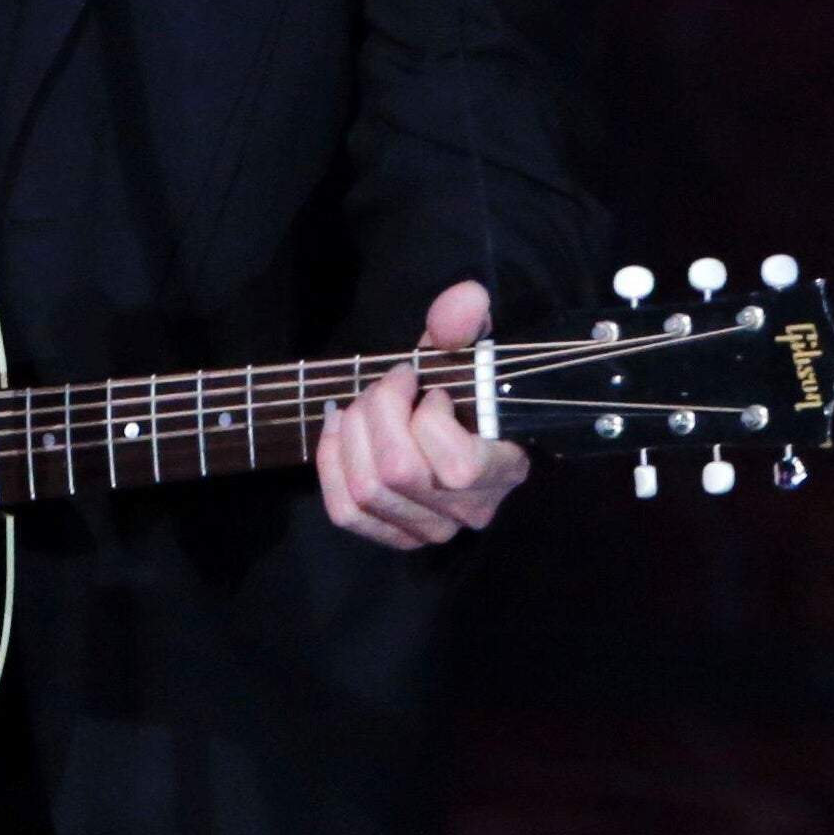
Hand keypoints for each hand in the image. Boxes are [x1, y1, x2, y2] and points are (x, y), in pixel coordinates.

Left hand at [314, 280, 529, 549]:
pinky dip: (331, 463)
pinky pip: (345, 511)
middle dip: (380, 412)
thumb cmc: (465, 391)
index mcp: (502, 471)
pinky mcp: (393, 535)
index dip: (429, 417)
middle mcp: (468, 512)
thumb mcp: (465, 352)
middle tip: (389, 384)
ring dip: (354, 432)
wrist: (457, 427)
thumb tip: (465, 299)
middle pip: (398, 472)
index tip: (431, 389)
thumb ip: (465, 326)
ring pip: (367, 490)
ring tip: (364, 403)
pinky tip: (339, 428)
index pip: (456, 466)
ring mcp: (429, 531)